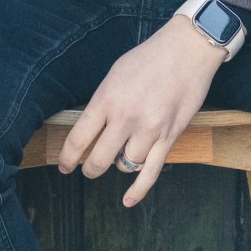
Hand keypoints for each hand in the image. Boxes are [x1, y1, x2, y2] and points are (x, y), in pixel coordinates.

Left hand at [57, 14, 225, 206]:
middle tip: (89, 169)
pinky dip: (138, 190)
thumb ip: (103, 103)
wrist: (187, 50)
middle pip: (100, 160)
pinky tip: (127, 200)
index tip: (64, 166)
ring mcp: (149, 129)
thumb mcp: (115, 74)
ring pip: (126, 165)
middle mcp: (125, 117)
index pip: (79, 138)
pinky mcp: (169, 137)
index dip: (68, 158)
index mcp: (107, 99)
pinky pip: (151, 172)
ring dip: (121, 163)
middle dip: (91, 169)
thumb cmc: (149, 58)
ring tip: (123, 152)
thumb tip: (91, 129)